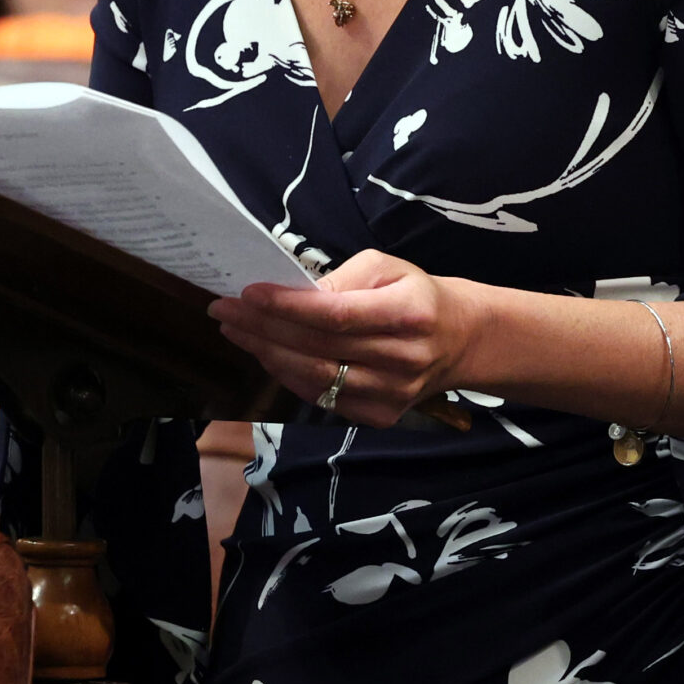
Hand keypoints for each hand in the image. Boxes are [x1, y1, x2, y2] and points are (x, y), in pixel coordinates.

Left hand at [210, 249, 474, 426]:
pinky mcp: (381, 416)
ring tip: (236, 331)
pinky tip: (267, 353)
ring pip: (316, 378)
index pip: (337, 315)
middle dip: (263, 328)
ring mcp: (392, 394)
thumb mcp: (388, 267)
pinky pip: (323, 398)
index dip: (288, 307)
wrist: (459, 340)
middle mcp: (403, 359)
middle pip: (319, 348)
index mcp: (409, 314)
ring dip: (267, 354)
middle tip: (224, 310)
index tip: (247, 293)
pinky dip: (288, 375)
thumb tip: (294, 295)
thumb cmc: (415, 294)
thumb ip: (342, 279)